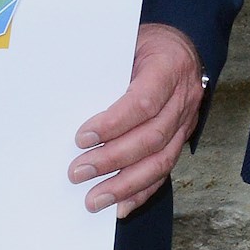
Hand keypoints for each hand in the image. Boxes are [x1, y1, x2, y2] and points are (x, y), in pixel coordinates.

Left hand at [70, 25, 207, 216]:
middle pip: (152, 136)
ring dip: (126, 184)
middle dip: (112, 159)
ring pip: (161, 160)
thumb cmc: (144, 44)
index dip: (113, 123)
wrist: (182, 46)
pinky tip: (121, 206)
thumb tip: (63, 95)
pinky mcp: (181, 138)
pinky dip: (143, 191)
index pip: (144, 101)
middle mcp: (184, 97)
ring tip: (94, 200)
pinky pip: (165, 170)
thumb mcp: (126, 43)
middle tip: (77, 173)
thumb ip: (105, 68)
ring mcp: (186, 121)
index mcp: (169, 67)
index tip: (81, 137)